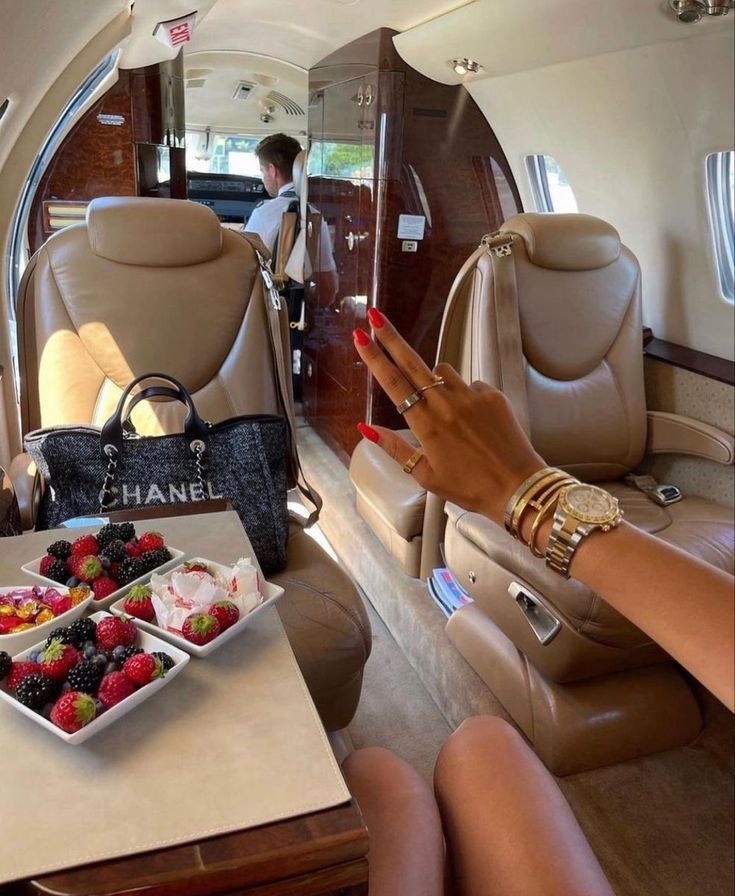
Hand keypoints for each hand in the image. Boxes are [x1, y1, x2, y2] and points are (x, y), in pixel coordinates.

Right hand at [353, 309, 544, 525]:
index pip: (393, 383)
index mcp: (426, 425)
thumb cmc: (469, 487)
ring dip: (433, 379)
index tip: (360, 335)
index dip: (374, 357)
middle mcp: (446, 405)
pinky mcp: (493, 395)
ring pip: (442, 372)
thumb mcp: (425, 474)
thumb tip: (365, 428)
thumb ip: (395, 448)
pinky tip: (471, 420)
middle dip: (391, 337)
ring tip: (442, 409)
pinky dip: (464, 394)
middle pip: (412, 362)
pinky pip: (470, 384)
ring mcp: (472, 396)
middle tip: (375, 315)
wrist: (517, 487)